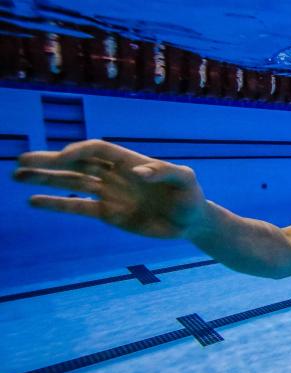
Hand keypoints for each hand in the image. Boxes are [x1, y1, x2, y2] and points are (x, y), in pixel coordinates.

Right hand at [13, 140, 207, 238]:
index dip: (79, 151)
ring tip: (17, 175)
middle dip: (50, 161)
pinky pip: (78, 207)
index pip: (98, 151)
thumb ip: (165, 171)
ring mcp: (110, 194)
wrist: (191, 222)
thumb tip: (137, 171)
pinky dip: (57, 204)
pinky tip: (34, 201)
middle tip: (21, 160)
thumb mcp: (185, 180)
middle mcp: (115, 175)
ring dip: (45, 179)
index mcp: (131, 161)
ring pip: (72, 183)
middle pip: (77, 163)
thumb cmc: (190, 196)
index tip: (61, 158)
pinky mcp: (108, 214)